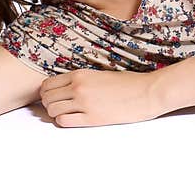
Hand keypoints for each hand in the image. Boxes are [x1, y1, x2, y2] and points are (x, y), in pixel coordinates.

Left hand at [39, 68, 164, 127]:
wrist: (147, 92)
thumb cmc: (128, 83)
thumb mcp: (100, 74)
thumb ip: (81, 80)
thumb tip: (64, 88)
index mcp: (80, 74)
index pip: (48, 84)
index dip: (47, 92)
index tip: (54, 96)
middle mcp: (79, 87)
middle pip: (47, 98)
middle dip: (49, 103)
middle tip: (58, 106)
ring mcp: (84, 104)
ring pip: (52, 110)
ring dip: (55, 113)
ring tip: (67, 113)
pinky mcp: (92, 119)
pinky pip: (64, 121)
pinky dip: (64, 121)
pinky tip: (74, 119)